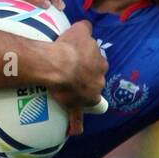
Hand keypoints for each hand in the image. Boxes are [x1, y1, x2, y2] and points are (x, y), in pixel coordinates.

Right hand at [45, 18, 108, 132]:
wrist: (58, 65)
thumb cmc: (69, 46)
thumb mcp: (80, 29)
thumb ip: (86, 27)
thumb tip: (87, 26)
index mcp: (100, 63)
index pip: (97, 61)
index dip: (89, 60)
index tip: (79, 59)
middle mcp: (98, 80)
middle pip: (95, 79)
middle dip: (88, 78)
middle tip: (73, 74)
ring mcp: (88, 95)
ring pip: (89, 96)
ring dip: (82, 95)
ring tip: (70, 94)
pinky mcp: (76, 105)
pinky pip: (77, 117)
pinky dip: (77, 125)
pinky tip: (75, 131)